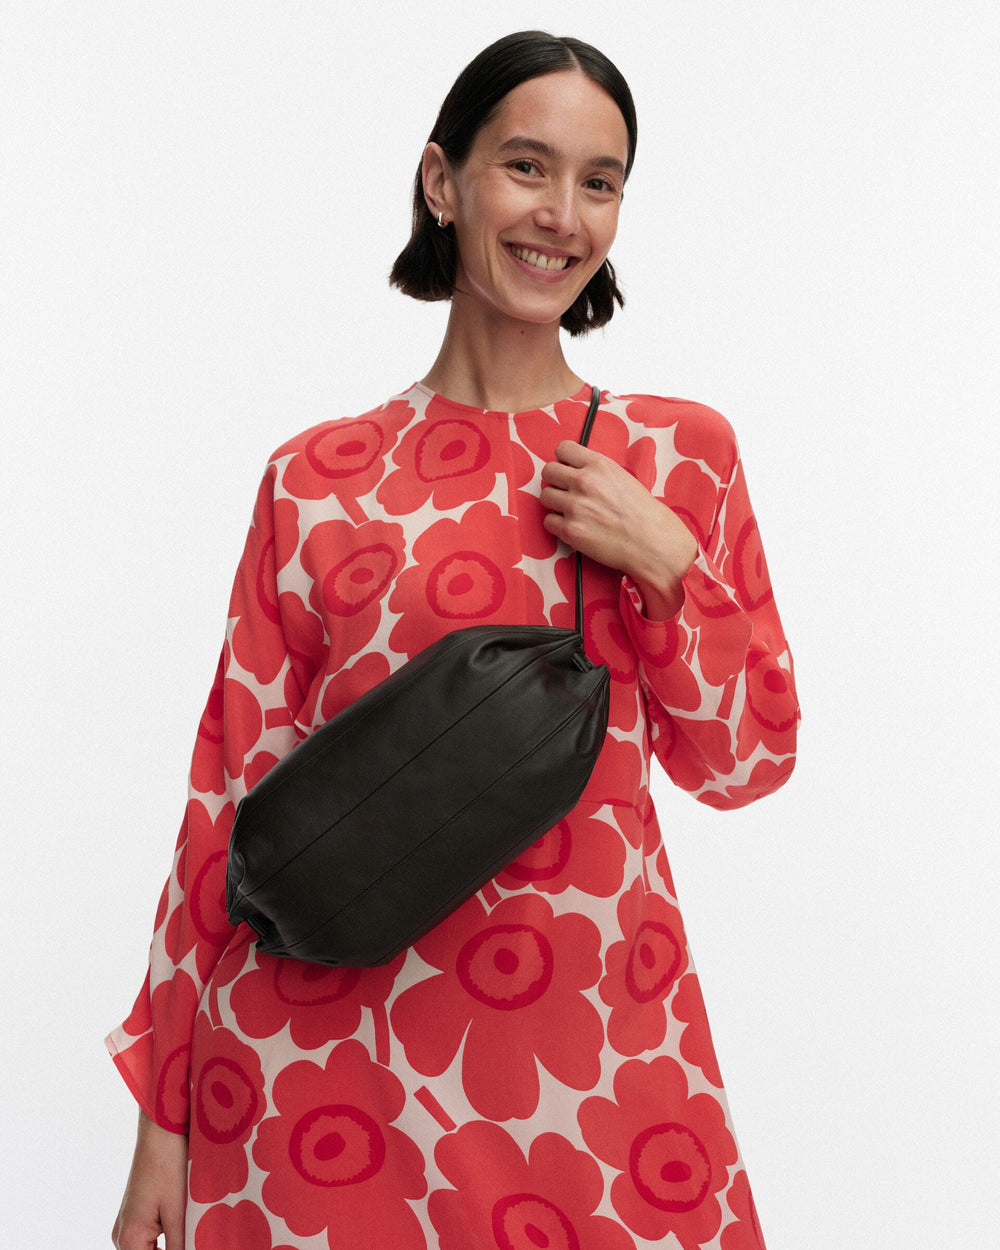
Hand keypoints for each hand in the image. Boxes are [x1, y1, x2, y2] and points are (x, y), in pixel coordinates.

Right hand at [112, 1110, 186, 1248]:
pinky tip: (185, 1231)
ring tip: (193, 1236)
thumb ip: (180, 1246)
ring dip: (170, 1247)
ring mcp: (125, 1225)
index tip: (195, 1247)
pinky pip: (148, 1239)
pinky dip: (166, 1240)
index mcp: (129, 1239)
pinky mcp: (134, 1215)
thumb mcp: (178, 1212)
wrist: (160, 1130)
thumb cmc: (168, 1165)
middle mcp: (121, 1236)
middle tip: (196, 1240)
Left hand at [540, 441, 696, 618]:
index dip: (564, 461)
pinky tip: (574, 527)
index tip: (569, 470)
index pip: (562, 449)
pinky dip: (558, 526)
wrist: (652, 543)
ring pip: (545, 497)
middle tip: (567, 493)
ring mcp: (575, 506)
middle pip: (548, 471)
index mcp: (598, 465)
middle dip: (556, 481)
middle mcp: (584, 482)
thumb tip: (574, 471)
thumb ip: (596, 471)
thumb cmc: (643, 513)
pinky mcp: (570, 530)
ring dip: (555, 504)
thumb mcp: (623, 477)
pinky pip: (548, 522)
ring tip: (572, 512)